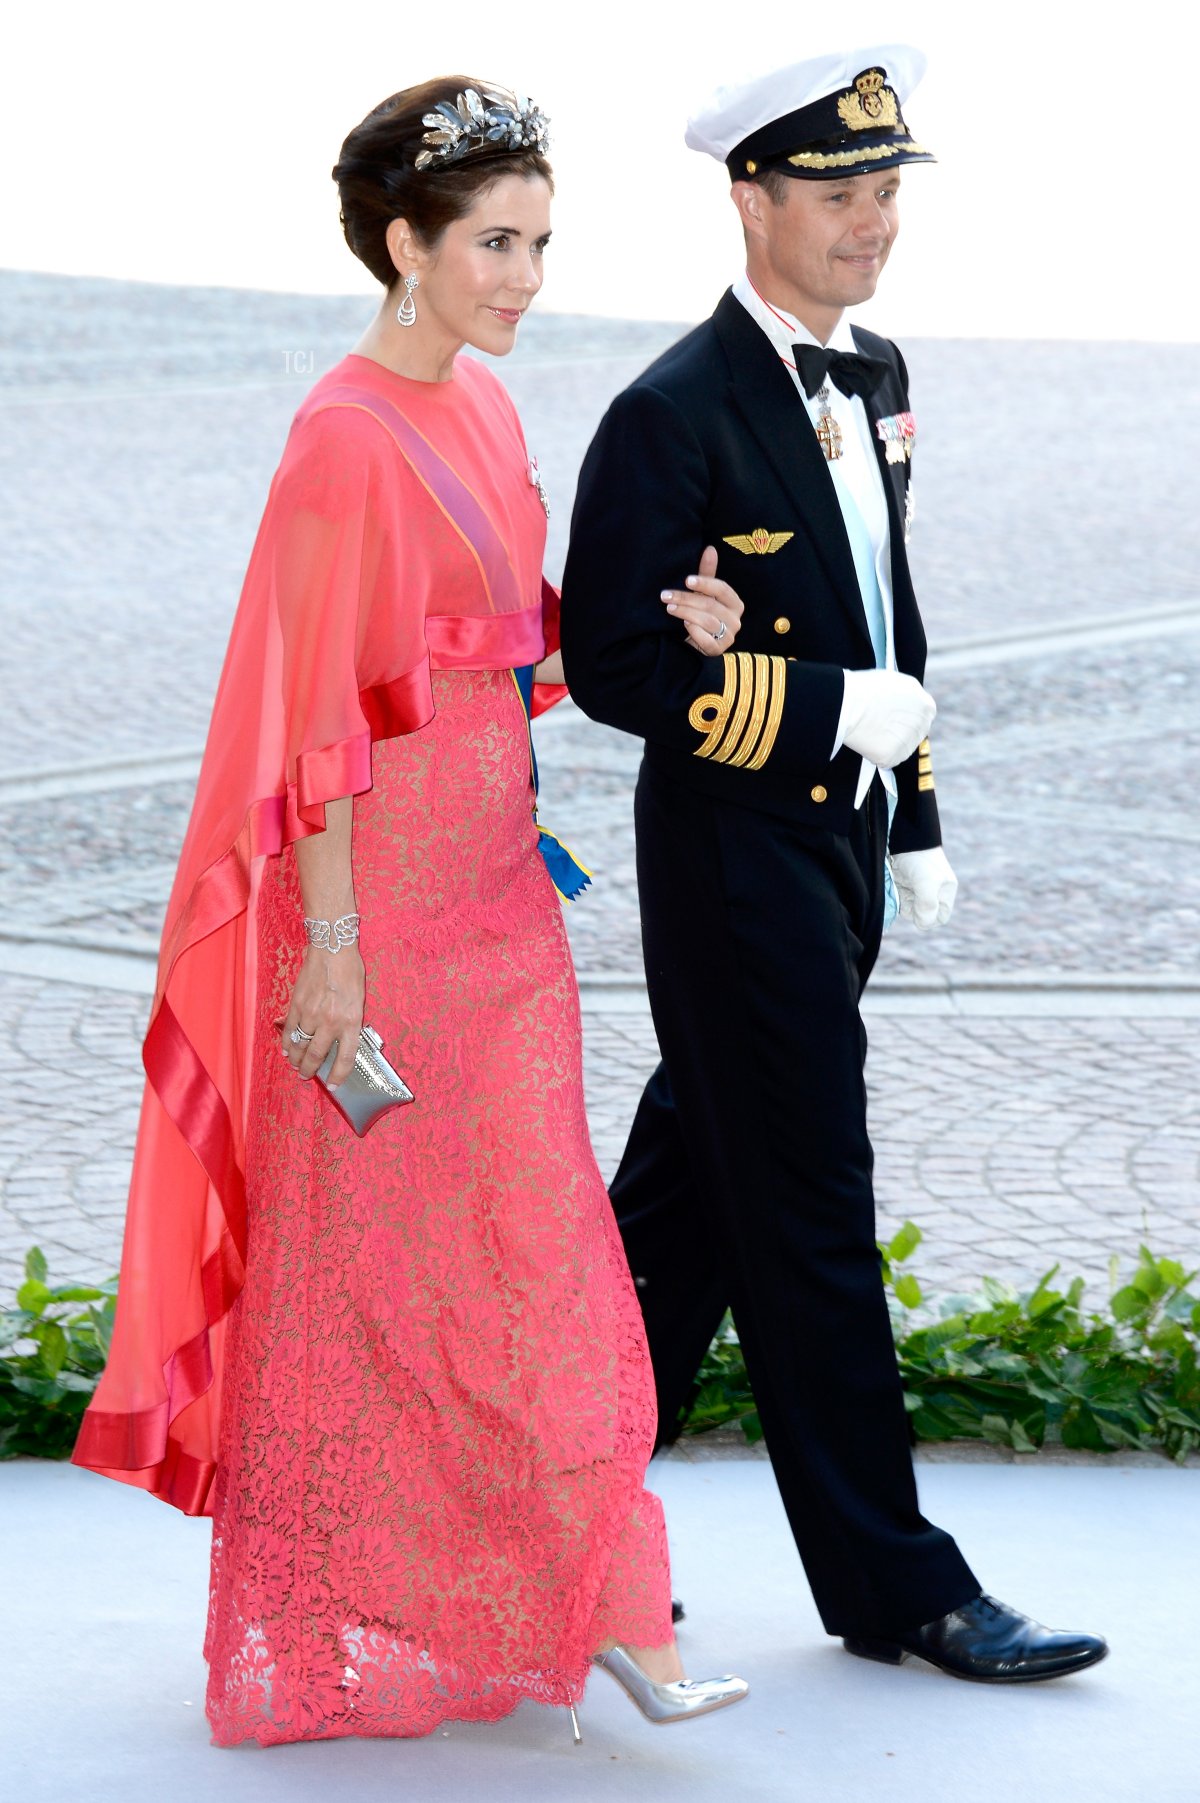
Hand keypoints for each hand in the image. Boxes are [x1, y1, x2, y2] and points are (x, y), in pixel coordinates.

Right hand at [280, 944, 364, 1085]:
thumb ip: (351, 1021)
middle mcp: (330, 1022)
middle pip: (316, 1056)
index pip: (345, 1057)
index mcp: (351, 1021)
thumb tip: (341, 1040)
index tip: (335, 1086)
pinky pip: (289, 1030)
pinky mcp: (296, 1005)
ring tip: (296, 1066)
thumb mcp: (360, 1000)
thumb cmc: (351, 971)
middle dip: (310, 1070)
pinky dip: (287, 1042)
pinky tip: (287, 1049)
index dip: (339, 1075)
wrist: (332, 948)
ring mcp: (311, 1014)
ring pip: (300, 1046)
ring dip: (297, 1059)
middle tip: (307, 1076)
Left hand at [661, 545, 744, 655]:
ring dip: (686, 613)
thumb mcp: (704, 593)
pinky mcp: (718, 650)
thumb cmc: (701, 614)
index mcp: (735, 603)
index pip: (722, 589)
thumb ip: (707, 573)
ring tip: (670, 607)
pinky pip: (707, 640)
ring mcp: (728, 636)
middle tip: (665, 595)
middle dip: (686, 598)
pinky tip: (684, 625)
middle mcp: (735, 620)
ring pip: (707, 621)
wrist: (697, 644)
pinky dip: (694, 632)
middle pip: (711, 605)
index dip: (705, 583)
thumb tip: (710, 549)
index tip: (687, 580)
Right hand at [841, 668, 935, 766]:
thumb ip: (910, 696)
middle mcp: (922, 726)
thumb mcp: (898, 683)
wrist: (847, 703)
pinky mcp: (892, 757)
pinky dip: (876, 755)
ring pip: (901, 749)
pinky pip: (886, 761)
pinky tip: (866, 742)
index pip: (924, 716)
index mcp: (927, 706)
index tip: (896, 718)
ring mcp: (908, 743)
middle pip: (915, 735)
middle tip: (881, 727)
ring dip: (889, 745)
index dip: (909, 717)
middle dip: (900, 732)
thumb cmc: (867, 688)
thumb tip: (908, 706)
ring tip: (870, 732)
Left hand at [890, 847, 957, 930]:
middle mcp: (932, 891)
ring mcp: (917, 887)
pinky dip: (895, 896)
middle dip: (913, 909)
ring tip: (902, 886)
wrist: (903, 837)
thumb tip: (922, 925)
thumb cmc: (920, 860)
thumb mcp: (927, 884)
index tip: (918, 908)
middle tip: (909, 894)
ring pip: (909, 908)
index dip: (929, 918)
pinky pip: (899, 898)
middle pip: (922, 914)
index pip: (939, 917)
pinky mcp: (903, 883)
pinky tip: (895, 885)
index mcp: (945, 892)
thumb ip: (927, 907)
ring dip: (903, 902)